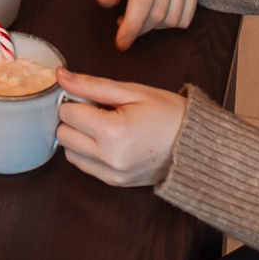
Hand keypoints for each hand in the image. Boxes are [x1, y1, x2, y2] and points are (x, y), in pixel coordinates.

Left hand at [55, 71, 185, 186]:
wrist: (197, 145)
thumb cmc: (168, 113)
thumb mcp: (132, 91)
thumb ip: (92, 85)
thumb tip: (61, 76)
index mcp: (113, 132)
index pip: (67, 114)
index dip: (75, 100)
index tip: (91, 97)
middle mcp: (109, 158)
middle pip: (64, 135)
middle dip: (75, 119)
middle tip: (98, 110)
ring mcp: (112, 174)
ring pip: (70, 154)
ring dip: (78, 137)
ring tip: (104, 126)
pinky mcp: (115, 183)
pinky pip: (85, 166)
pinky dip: (88, 152)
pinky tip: (108, 140)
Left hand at [93, 0, 199, 48]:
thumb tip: (106, 0)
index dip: (133, 24)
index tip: (121, 43)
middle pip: (159, 10)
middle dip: (140, 28)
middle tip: (124, 25)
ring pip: (173, 17)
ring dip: (154, 27)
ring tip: (138, 16)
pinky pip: (186, 17)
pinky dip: (169, 24)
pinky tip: (154, 13)